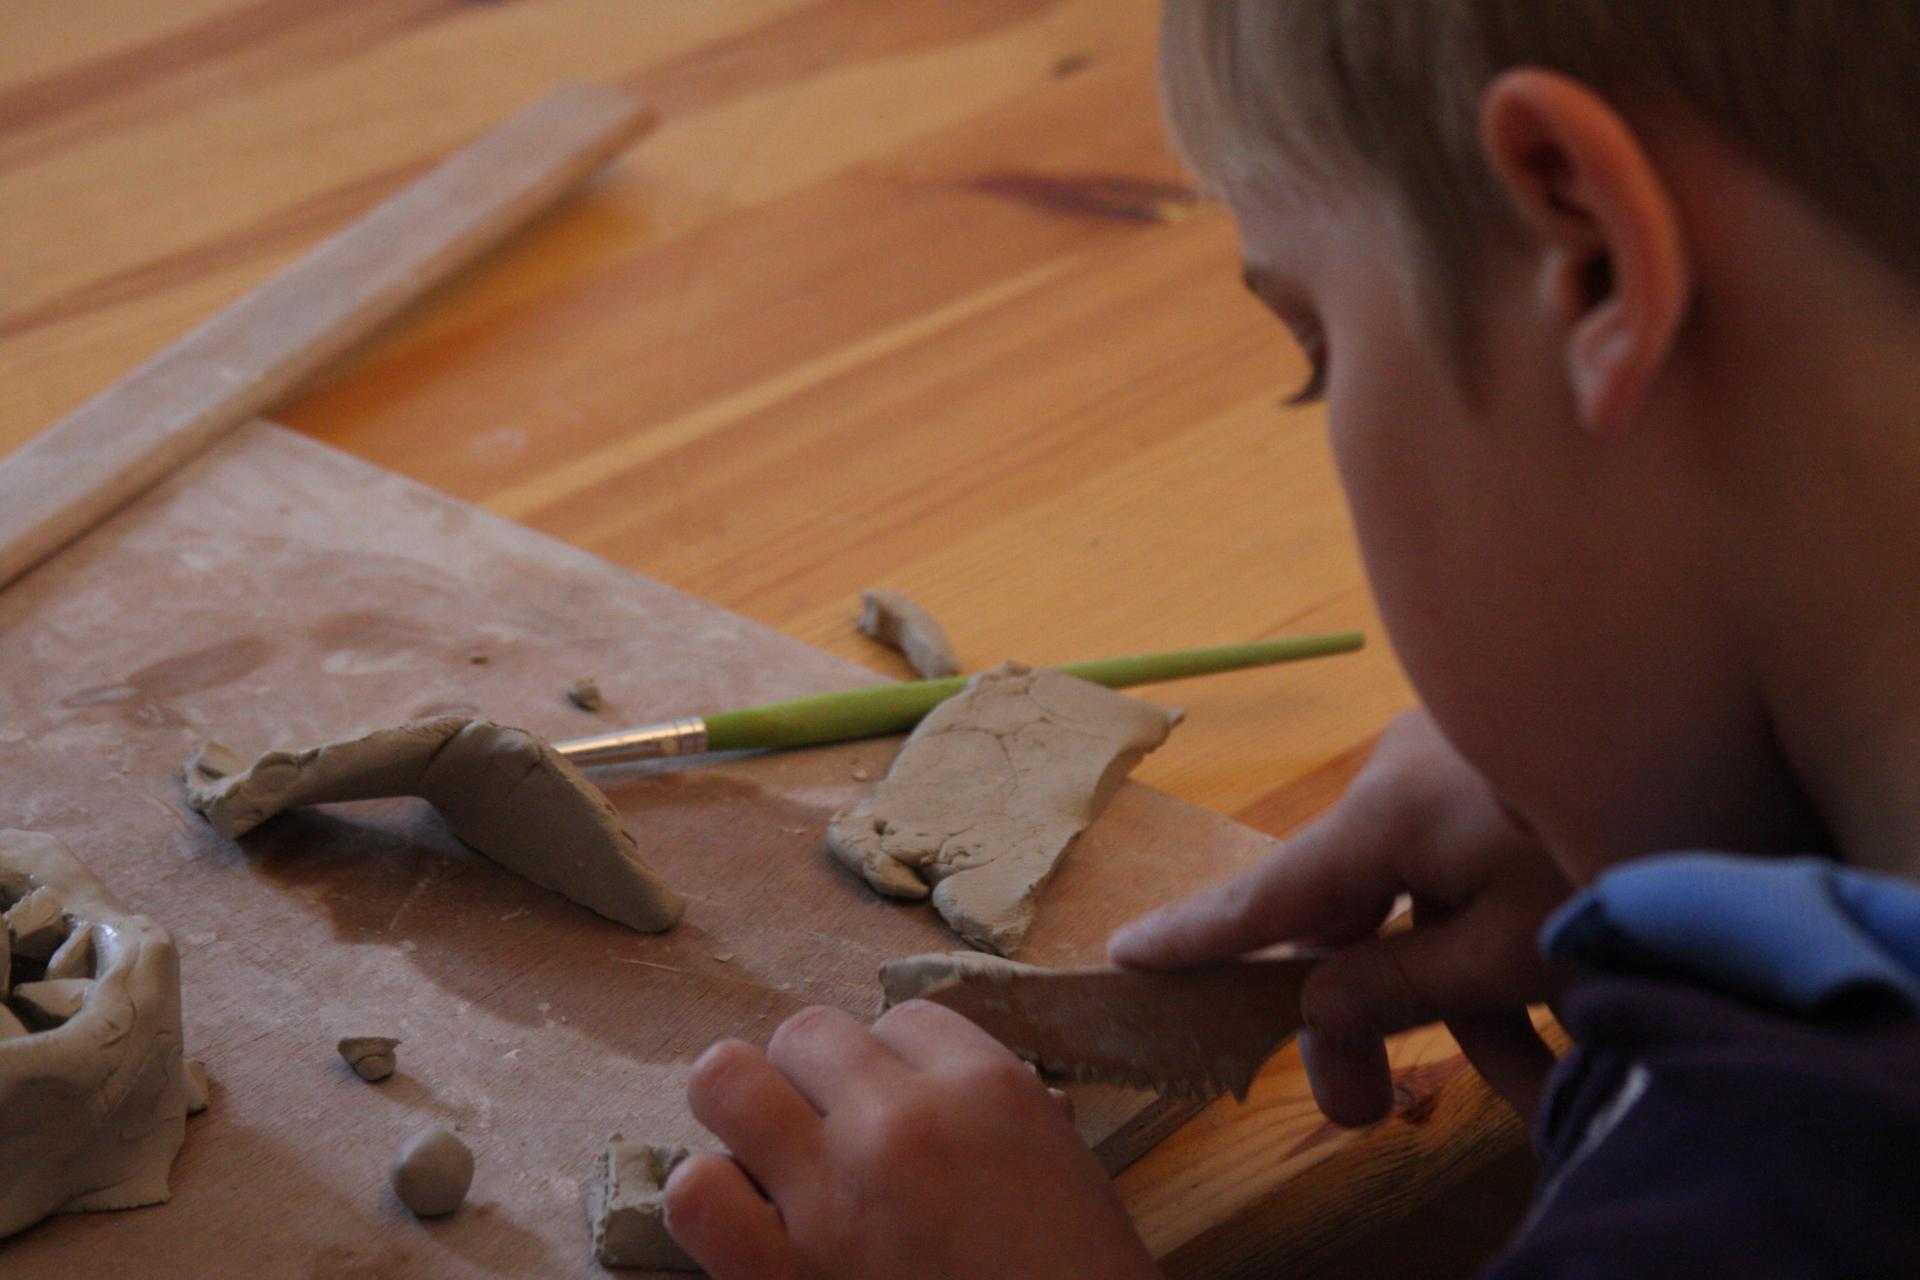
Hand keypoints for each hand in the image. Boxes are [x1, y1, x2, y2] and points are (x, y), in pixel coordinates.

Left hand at [665, 1001, 1162, 1279]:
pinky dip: (714, 1202)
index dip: (897, 1065)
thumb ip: (994, 1112)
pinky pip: (696, 1192)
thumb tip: (930, 1086)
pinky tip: (750, 1227)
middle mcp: (902, 1124)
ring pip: (726, 1082)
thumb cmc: (1077, 1279)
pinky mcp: (777, 1276)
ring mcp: (831, 1198)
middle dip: (816, 1079)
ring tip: (774, 1164)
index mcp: (987, 1089)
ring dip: (746, 1120)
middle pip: (807, 1032)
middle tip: (836, 1135)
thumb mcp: (1062, 1169)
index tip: (907, 1112)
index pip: (901, 1018)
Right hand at [1108, 708, 1570, 1124]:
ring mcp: (1458, 772)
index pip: (1264, 893)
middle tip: (1359, 1115)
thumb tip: (1312, 1012)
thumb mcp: (1506, 949)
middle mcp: (1402, 784)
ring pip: (1428, 906)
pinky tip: (1556, 1020)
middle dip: (1367, 1022)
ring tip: (1529, 1089)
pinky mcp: (1510, 774)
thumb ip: (1394, 986)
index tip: (1124, 954)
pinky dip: (1500, 945)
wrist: (1717, 712)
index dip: (1195, 937)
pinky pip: (1475, 873)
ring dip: (1462, 1002)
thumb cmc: (1606, 844)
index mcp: (1381, 816)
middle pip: (1354, 917)